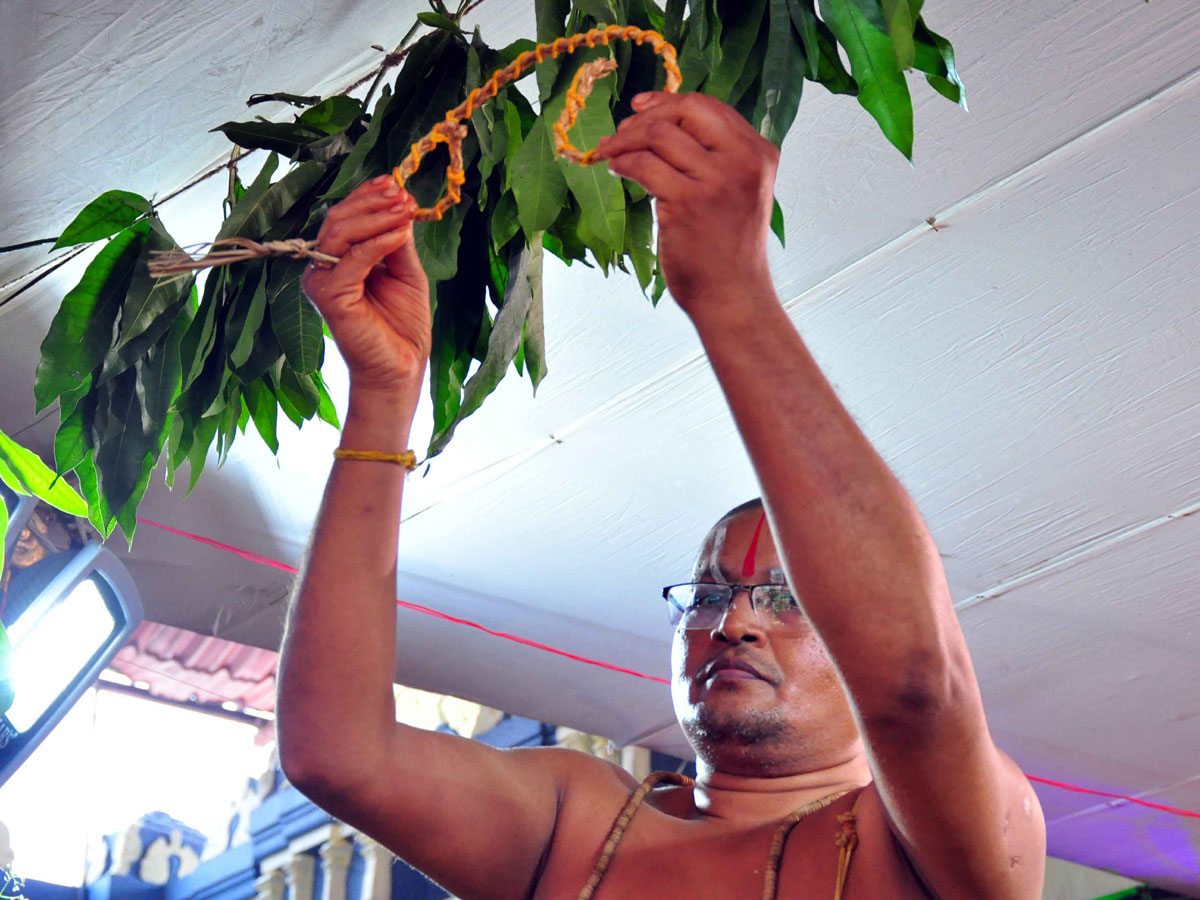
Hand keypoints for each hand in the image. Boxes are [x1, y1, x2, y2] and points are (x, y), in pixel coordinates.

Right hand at [301, 175, 429, 397]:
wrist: (402, 367)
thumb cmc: (402, 325)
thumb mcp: (407, 274)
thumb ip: (398, 243)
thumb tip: (400, 208)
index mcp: (340, 259)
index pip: (347, 218)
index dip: (369, 197)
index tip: (396, 184)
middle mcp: (324, 268)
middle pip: (339, 219)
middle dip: (372, 202)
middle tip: (402, 193)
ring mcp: (323, 282)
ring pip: (340, 233)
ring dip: (375, 216)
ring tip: (404, 208)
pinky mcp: (330, 297)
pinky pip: (352, 260)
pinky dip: (377, 242)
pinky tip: (399, 233)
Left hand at [594, 92, 778, 316]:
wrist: (732, 294)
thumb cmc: (729, 248)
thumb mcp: (738, 191)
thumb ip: (717, 157)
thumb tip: (666, 123)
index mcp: (759, 153)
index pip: (710, 107)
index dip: (669, 102)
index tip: (641, 107)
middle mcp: (742, 161)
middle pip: (686, 110)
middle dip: (646, 116)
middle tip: (621, 132)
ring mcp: (716, 181)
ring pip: (659, 135)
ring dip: (625, 139)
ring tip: (610, 152)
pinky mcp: (687, 202)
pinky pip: (644, 165)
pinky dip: (622, 162)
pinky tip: (615, 169)